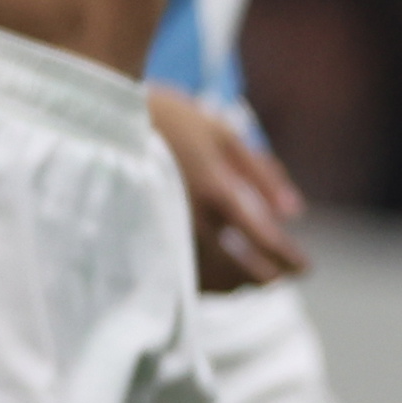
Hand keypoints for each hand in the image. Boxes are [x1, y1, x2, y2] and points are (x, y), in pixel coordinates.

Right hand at [153, 83, 309, 288]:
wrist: (96, 118)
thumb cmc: (166, 118)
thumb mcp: (221, 133)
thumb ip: (260, 172)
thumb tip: (295, 212)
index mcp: (215, 191)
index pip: (265, 242)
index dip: (289, 260)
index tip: (305, 268)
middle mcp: (190, 221)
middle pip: (239, 271)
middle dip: (266, 277)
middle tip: (282, 276)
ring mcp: (162, 236)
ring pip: (208, 282)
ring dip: (236, 284)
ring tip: (249, 277)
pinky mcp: (140, 243)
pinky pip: (178, 278)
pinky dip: (204, 282)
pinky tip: (210, 273)